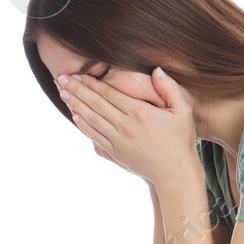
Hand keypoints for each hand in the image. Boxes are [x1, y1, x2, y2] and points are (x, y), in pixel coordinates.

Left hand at [59, 69, 197, 187]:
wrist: (176, 173)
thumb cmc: (181, 140)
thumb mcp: (183, 111)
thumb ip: (170, 88)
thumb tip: (157, 70)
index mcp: (141, 112)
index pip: (109, 93)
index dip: (91, 83)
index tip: (78, 74)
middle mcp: (126, 126)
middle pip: (95, 104)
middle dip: (76, 89)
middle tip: (60, 78)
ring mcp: (119, 141)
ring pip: (91, 119)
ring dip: (75, 105)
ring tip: (62, 93)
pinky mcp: (115, 153)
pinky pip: (94, 136)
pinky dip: (82, 125)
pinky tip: (75, 115)